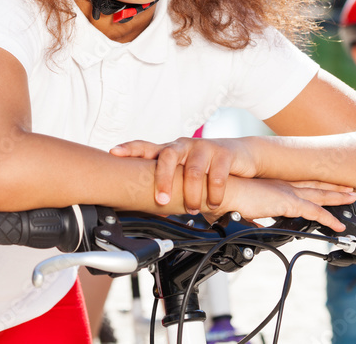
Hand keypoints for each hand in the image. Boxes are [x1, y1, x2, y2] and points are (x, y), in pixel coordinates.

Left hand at [110, 137, 257, 213]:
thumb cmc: (206, 166)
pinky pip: (217, 176)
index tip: (114, 152)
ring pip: (193, 171)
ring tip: (192, 209)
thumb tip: (145, 209)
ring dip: (192, 194)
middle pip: (168, 156)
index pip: (146, 146)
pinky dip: (214, 194)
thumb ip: (168, 184)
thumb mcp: (183, 171)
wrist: (241, 155)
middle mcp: (184, 146)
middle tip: (162, 201)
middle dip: (163, 180)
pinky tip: (213, 203)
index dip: (130, 149)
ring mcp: (203, 147)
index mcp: (170, 151)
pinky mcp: (223, 153)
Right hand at [211, 176, 355, 232]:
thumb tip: (255, 227)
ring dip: (337, 197)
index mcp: (273, 186)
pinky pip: (315, 212)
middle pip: (315, 186)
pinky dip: (328, 219)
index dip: (314, 186)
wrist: (220, 191)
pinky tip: (338, 225)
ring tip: (352, 198)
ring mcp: (287, 193)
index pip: (300, 186)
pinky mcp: (288, 203)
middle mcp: (283, 186)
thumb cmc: (226, 197)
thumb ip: (253, 219)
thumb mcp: (243, 211)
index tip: (326, 187)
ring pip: (320, 196)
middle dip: (333, 187)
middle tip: (349, 187)